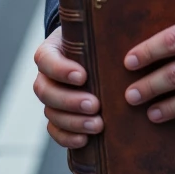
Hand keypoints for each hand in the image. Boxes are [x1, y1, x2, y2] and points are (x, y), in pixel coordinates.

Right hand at [33, 26, 102, 148]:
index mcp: (51, 52)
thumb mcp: (96, 33)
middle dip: (70, 100)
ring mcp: (51, 97)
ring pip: (50, 112)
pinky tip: (84, 139)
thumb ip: (103, 34)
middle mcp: (46, 76)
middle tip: (94, 105)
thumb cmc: (96, 41)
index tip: (83, 76)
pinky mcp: (58, 116)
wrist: (95, 55)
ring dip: (73, 121)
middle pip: (45, 91)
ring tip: (97, 124)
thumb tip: (129, 35)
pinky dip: (67, 137)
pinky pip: (54, 130)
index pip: (46, 60)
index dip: (61, 70)